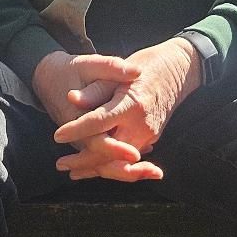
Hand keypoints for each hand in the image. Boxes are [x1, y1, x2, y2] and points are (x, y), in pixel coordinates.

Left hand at [52, 38, 202, 179]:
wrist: (179, 70)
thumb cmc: (147, 66)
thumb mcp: (121, 70)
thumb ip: (96, 89)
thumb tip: (71, 98)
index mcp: (131, 104)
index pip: (99, 122)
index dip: (77, 129)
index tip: (57, 135)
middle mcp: (141, 124)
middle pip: (109, 153)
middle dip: (84, 161)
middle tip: (60, 164)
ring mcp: (149, 134)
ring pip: (119, 161)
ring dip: (95, 167)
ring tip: (72, 171)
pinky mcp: (152, 138)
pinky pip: (128, 157)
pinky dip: (110, 164)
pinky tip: (93, 167)